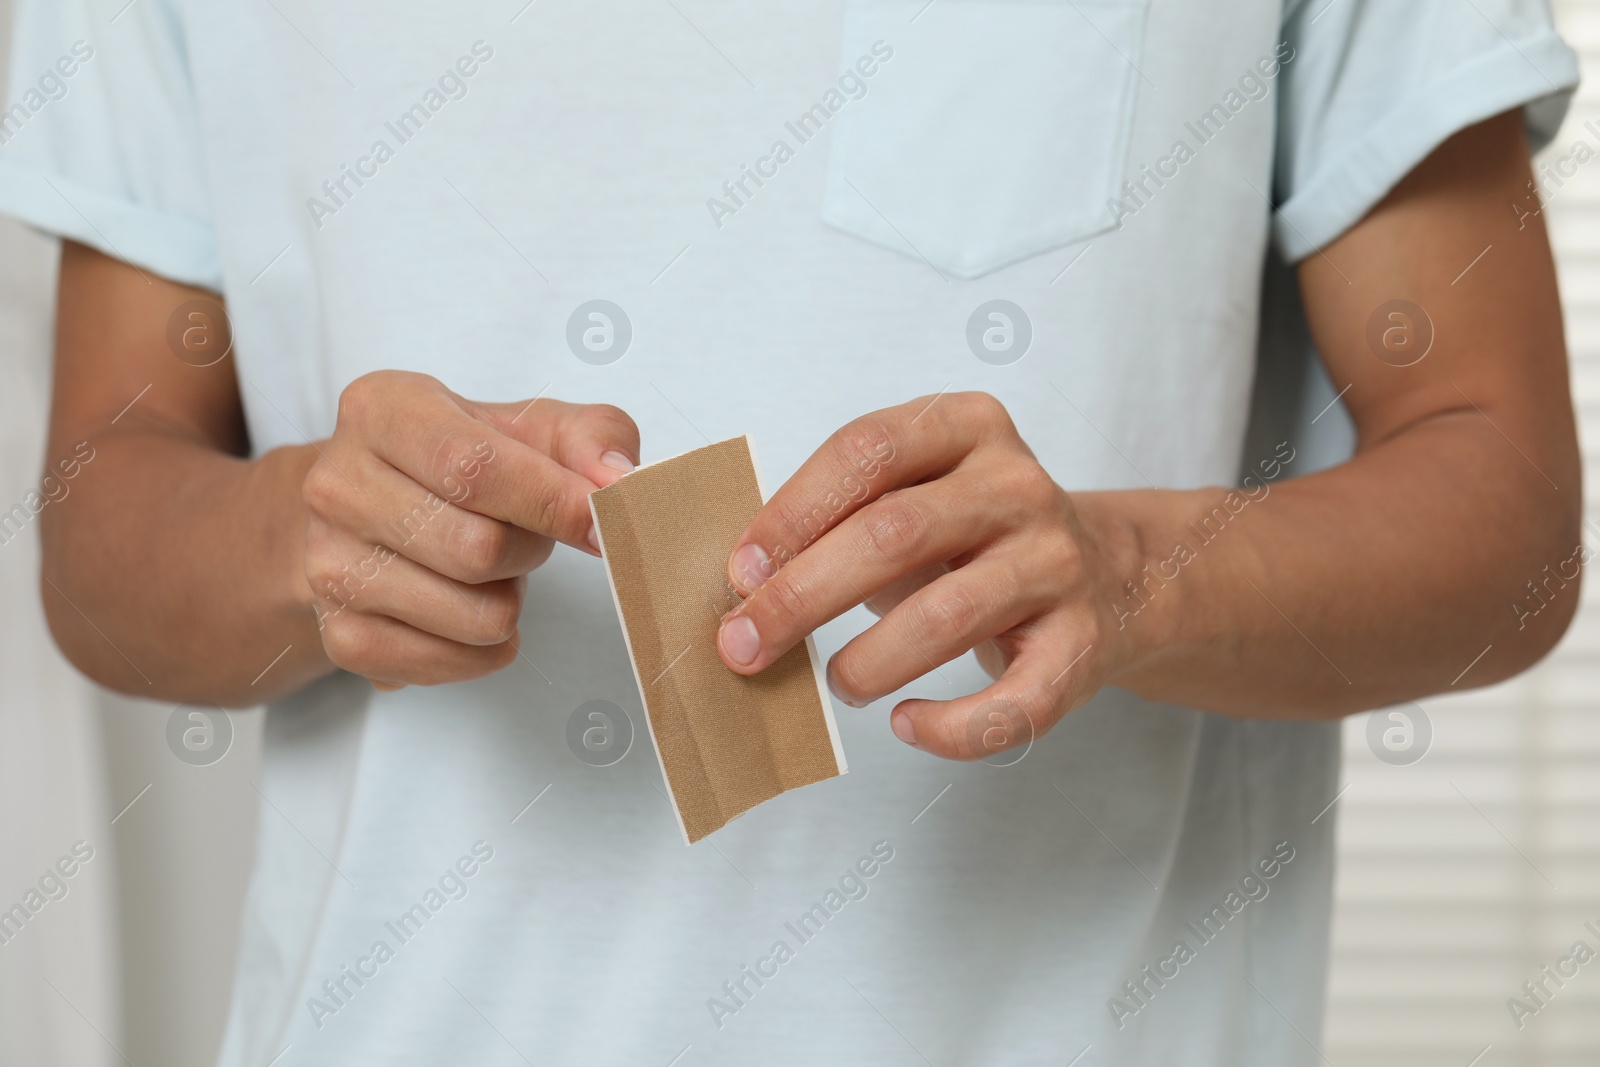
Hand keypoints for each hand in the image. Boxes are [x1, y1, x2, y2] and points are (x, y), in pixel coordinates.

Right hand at [302, 371, 637, 687]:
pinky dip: (487, 648)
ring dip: (510, 601)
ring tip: (489, 568)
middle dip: (530, 551)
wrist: (377, 508)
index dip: (551, 502)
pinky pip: (454, 664)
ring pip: (475, 615)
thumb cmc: (465, 460)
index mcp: (381, 410)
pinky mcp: (340, 635)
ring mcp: (327, 565)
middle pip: (478, 549)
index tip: (603, 523)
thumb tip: (620, 482)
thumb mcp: (528, 426)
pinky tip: (469, 608)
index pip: (473, 467)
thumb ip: (591, 436)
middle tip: (523, 534)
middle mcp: (337, 485)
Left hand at [716, 392, 1129, 759]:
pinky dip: (950, 727)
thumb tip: (743, 587)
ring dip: (870, 662)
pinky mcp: (1083, 644)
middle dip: (804, 595)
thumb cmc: (977, 537)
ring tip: (836, 682)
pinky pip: (1014, 701)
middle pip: (895, 534)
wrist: (1116, 575)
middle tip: (745, 644)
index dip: (794, 512)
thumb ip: (842, 516)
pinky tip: (907, 725)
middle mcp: (1018, 487)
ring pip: (948, 617)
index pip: (867, 450)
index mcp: (967, 427)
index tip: (740, 570)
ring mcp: (1057, 564)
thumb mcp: (918, 493)